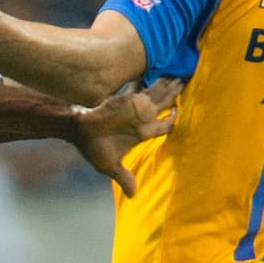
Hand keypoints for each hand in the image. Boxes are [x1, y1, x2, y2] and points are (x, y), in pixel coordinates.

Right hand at [72, 77, 181, 195]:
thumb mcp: (109, 165)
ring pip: (159, 92)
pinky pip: (146, 86)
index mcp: (142, 132)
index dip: (173, 118)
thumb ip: (124, 177)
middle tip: (187, 79)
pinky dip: (155, 78)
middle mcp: (142, 117)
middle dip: (175, 93)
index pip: (165, 124)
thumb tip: (133, 196)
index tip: (179, 110)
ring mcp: (136, 106)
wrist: (76, 127)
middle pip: (165, 103)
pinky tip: (164, 66)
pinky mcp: (129, 96)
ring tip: (182, 71)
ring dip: (170, 83)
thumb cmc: (91, 146)